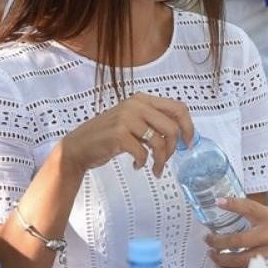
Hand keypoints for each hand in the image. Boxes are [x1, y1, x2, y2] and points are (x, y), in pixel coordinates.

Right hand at [60, 93, 193, 178]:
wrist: (79, 146)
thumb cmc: (108, 136)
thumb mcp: (132, 121)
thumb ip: (153, 121)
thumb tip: (181, 133)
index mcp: (142, 99)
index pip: (178, 108)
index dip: (188, 127)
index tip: (188, 144)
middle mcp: (136, 105)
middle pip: (172, 128)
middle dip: (173, 149)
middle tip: (165, 160)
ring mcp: (127, 119)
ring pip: (159, 143)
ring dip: (160, 161)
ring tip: (155, 169)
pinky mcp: (119, 135)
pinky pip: (143, 153)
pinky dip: (143, 163)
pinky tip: (136, 165)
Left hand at [203, 197, 267, 267]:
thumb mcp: (266, 213)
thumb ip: (246, 208)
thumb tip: (219, 202)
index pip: (250, 209)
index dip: (233, 205)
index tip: (218, 203)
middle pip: (241, 243)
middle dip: (220, 244)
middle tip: (208, 241)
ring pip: (243, 262)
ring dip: (223, 260)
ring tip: (213, 255)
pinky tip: (223, 267)